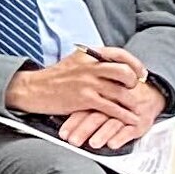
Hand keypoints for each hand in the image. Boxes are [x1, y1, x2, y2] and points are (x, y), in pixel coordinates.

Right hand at [8, 47, 163, 145]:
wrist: (34, 89)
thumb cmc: (55, 78)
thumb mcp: (75, 62)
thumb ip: (93, 62)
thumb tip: (113, 64)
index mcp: (89, 55)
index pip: (119, 54)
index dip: (134, 64)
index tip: (141, 73)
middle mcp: (90, 66)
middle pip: (124, 71)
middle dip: (135, 81)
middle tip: (137, 90)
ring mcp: (88, 83)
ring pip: (121, 91)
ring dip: (133, 102)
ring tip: (139, 108)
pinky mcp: (85, 99)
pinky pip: (112, 108)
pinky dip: (124, 115)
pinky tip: (131, 119)